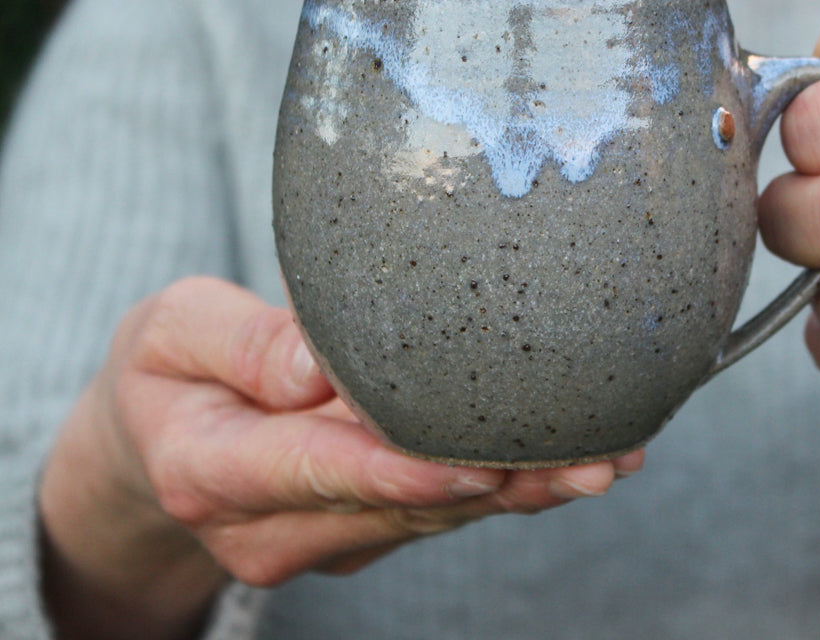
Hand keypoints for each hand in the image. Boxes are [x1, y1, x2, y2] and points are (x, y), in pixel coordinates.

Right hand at [38, 276, 643, 639]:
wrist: (159, 441)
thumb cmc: (170, 373)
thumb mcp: (173, 331)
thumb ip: (241, 344)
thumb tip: (319, 364)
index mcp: (212, 472)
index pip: (316, 472)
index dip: (401, 471)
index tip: (480, 464)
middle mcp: (272, 527)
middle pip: (401, 506)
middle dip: (500, 485)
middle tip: (593, 459)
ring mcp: (323, 540)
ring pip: (436, 519)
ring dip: (524, 492)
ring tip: (610, 459)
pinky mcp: (363, 533)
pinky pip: (442, 515)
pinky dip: (510, 490)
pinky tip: (579, 468)